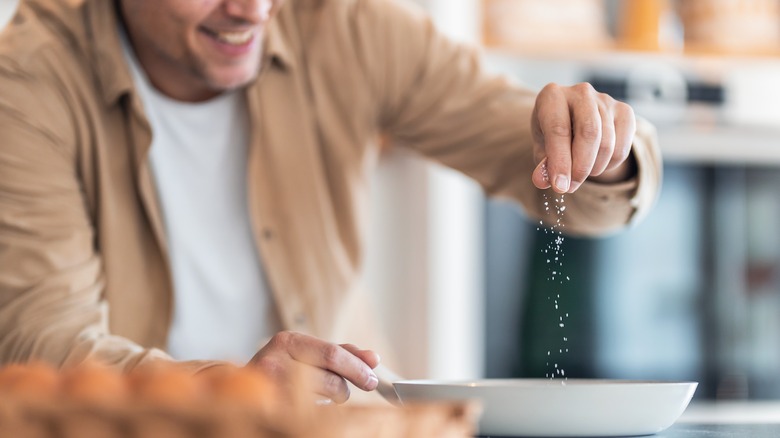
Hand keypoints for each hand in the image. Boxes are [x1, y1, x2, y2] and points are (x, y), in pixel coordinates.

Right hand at [246, 331, 379, 403]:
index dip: (356, 366)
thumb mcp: (307, 354)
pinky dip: (317, 410)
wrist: (240, 390)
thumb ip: (340, 353)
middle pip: (329, 377)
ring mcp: (270, 386)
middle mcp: (275, 359)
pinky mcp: (269, 408)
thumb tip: (374, 358)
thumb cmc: (282, 370)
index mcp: (288, 340)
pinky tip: (311, 405)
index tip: (373, 377)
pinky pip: (307, 412)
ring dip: (333, 399)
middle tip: (360, 387)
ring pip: (321, 397)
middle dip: (348, 386)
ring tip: (326, 395)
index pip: (332, 353)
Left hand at [530, 83, 636, 192]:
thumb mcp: (542, 148)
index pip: (558, 130)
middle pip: (589, 133)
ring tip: (579, 175)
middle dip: (580, 167)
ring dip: (593, 168)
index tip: (560, 187)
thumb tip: (542, 181)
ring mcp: (605, 99)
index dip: (560, 162)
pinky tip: (596, 164)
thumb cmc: (553, 134)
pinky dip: (610, 164)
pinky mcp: (624, 111)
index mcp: (552, 96)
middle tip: (570, 187)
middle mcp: (580, 92)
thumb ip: (542, 164)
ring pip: (607, 143)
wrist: (573, 120)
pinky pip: (622, 146)